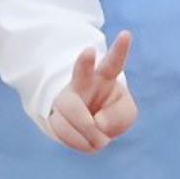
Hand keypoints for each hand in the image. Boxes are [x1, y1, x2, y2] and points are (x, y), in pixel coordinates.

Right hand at [47, 30, 136, 152]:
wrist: (83, 125)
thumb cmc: (108, 113)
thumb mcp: (124, 114)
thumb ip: (120, 117)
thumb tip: (99, 124)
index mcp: (104, 75)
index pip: (114, 61)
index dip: (120, 49)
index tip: (127, 34)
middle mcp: (82, 82)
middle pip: (81, 71)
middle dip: (84, 62)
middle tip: (89, 51)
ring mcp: (64, 98)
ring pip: (71, 108)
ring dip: (88, 129)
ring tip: (101, 142)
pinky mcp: (53, 116)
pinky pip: (63, 130)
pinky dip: (79, 141)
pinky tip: (89, 144)